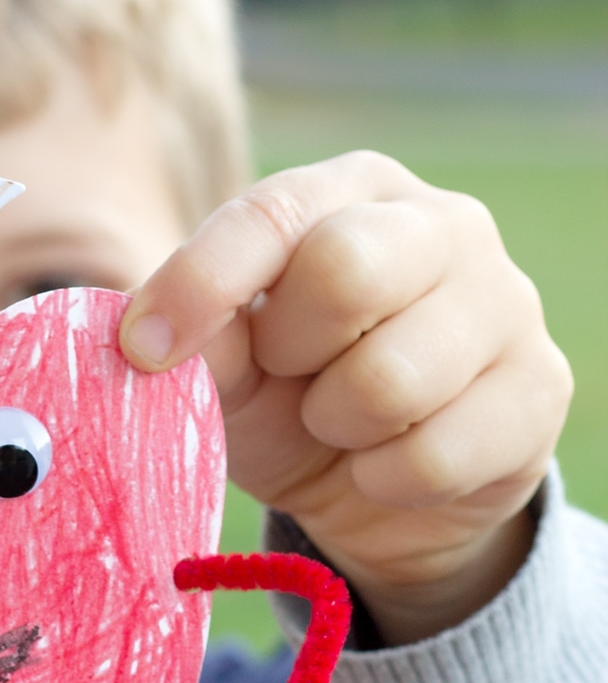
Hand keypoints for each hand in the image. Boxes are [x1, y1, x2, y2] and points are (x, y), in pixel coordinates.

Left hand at [120, 151, 572, 643]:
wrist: (387, 491)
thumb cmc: (296, 399)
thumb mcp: (234, 370)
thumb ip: (204, 344)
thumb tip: (150, 339)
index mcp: (352, 192)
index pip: (272, 212)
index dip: (200, 282)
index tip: (143, 347)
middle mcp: (442, 224)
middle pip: (344, 269)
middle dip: (291, 349)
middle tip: (290, 376)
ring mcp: (505, 301)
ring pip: (391, 377)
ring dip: (337, 426)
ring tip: (340, 423)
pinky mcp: (539, 387)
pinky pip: (432, 454)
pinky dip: (384, 480)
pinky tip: (386, 466)